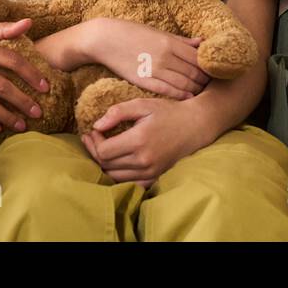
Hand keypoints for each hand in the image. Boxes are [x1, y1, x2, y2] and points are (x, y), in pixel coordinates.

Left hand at [80, 97, 207, 188]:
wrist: (195, 126)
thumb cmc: (168, 112)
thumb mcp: (142, 104)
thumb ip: (118, 112)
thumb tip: (96, 126)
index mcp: (139, 141)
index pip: (103, 151)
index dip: (93, 142)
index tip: (94, 131)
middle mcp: (144, 160)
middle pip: (106, 165)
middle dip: (95, 151)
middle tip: (92, 138)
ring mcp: (150, 172)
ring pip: (114, 176)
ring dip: (104, 164)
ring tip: (101, 148)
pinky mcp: (154, 178)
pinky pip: (128, 183)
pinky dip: (118, 174)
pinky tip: (116, 161)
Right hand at [83, 18, 209, 99]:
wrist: (104, 39)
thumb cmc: (131, 33)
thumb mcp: (157, 32)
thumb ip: (180, 40)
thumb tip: (201, 43)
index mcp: (170, 42)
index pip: (198, 57)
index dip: (209, 67)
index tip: (214, 72)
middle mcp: (165, 56)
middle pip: (194, 72)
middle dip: (205, 80)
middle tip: (211, 86)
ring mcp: (154, 69)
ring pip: (184, 83)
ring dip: (195, 89)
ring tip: (201, 93)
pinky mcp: (143, 80)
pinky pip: (167, 90)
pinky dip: (180, 95)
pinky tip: (188, 98)